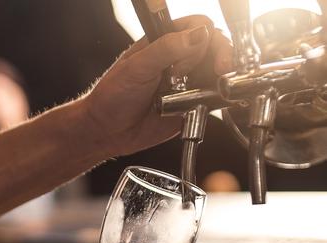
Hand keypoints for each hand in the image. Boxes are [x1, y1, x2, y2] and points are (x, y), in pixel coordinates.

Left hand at [81, 15, 233, 156]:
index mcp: (164, 42)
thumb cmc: (112, 97)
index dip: (202, 38)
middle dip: (218, 56)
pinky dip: (218, 97)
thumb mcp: (136, 68)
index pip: (198, 25)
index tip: (190, 59)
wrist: (108, 131)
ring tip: (201, 90)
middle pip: (215, 45)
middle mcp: (179, 59)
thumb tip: (197, 35)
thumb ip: (166, 49)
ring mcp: (188, 81)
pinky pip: (215, 97)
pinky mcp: (192, 104)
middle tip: (213, 71)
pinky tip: (208, 100)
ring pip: (219, 70)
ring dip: (219, 77)